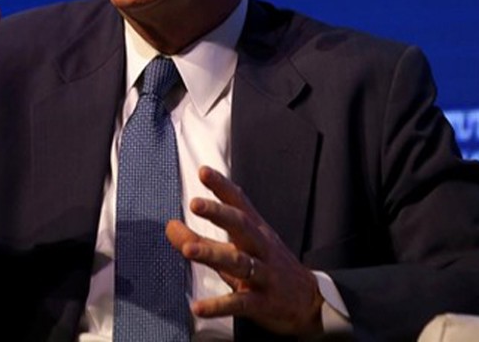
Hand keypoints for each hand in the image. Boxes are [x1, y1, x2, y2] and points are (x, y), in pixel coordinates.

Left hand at [166, 166, 323, 335]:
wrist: (309, 301)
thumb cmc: (266, 267)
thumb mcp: (236, 250)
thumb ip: (202, 238)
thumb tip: (170, 226)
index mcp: (255, 230)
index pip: (239, 203)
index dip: (222, 186)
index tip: (203, 171)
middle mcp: (261, 248)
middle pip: (242, 226)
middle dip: (219, 213)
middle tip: (195, 203)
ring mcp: (264, 274)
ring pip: (239, 261)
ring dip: (212, 254)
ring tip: (187, 249)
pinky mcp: (263, 302)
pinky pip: (240, 303)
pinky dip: (219, 305)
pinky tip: (198, 307)